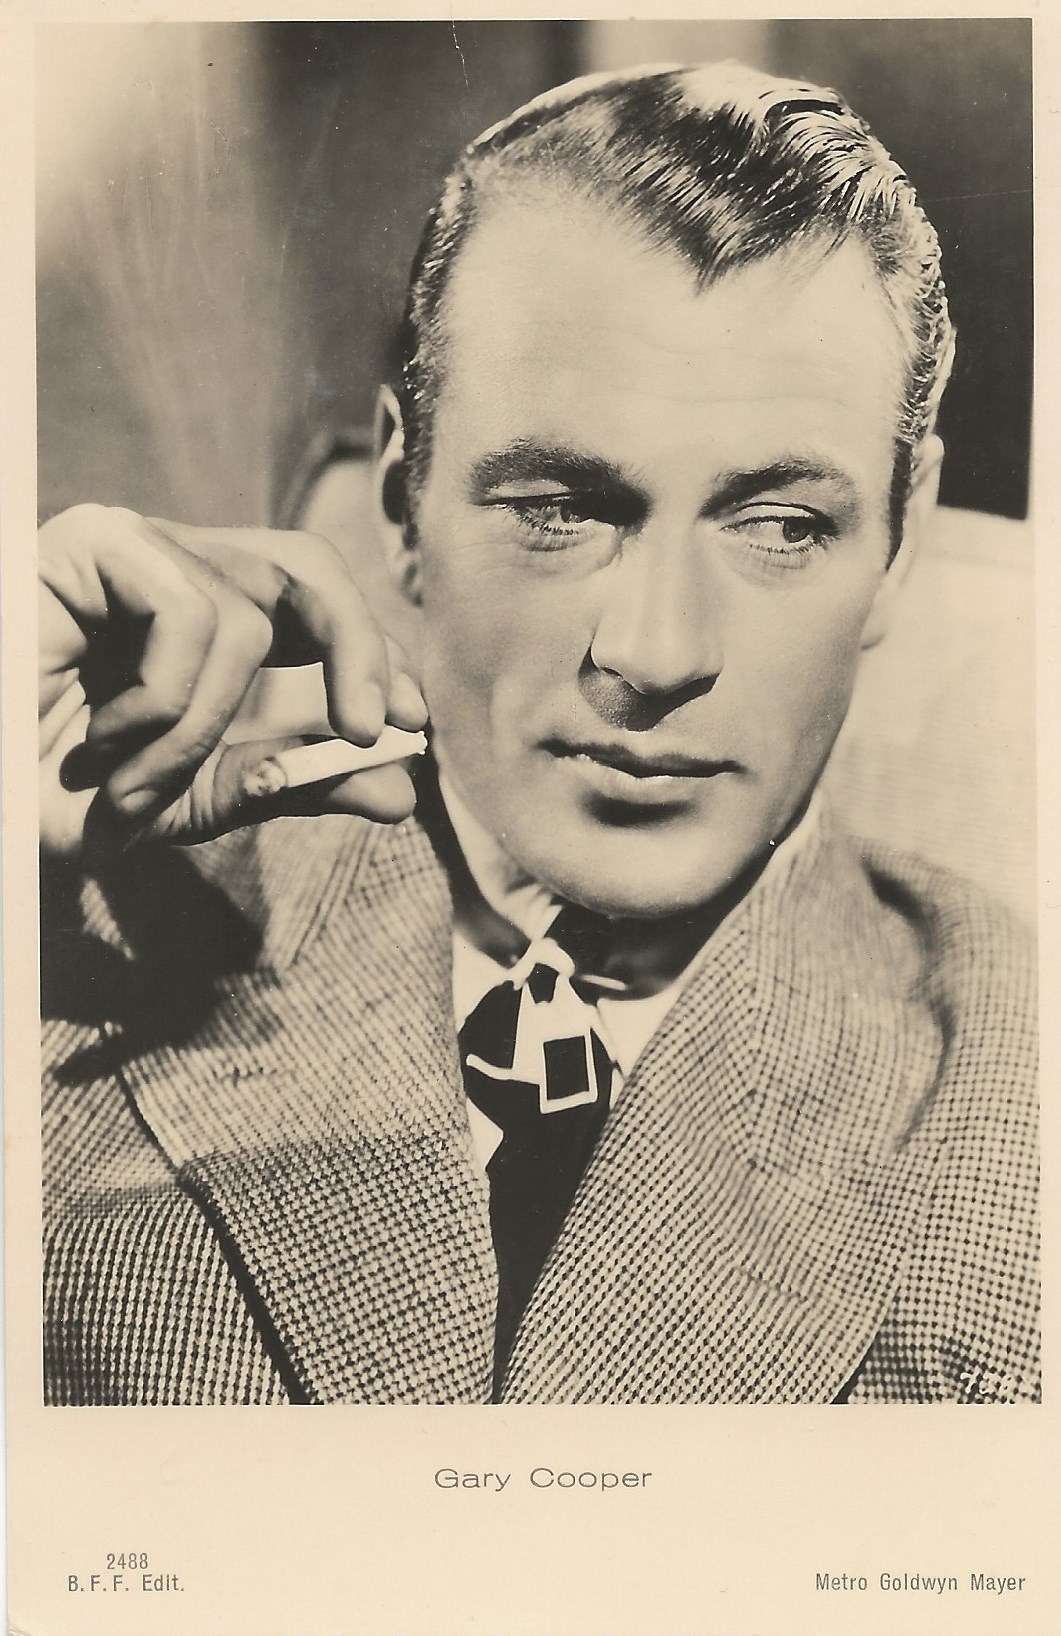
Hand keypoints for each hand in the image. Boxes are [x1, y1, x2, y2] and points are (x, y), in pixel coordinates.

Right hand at [39, 504, 426, 857]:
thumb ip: (296, 784)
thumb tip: (403, 791)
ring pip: (248, 615)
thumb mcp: (201, 796)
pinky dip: (165, 704)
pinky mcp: (92, 540)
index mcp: (210, 614)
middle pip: (309, 569)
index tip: (413, 725)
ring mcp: (133, 547)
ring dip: (202, 730)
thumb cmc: (64, 797)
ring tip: (136, 786)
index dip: (376, 652)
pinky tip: (105, 745)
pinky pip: (193, 616)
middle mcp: (178, 566)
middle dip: (359, 646)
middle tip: (371, 730)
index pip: (318, 605)